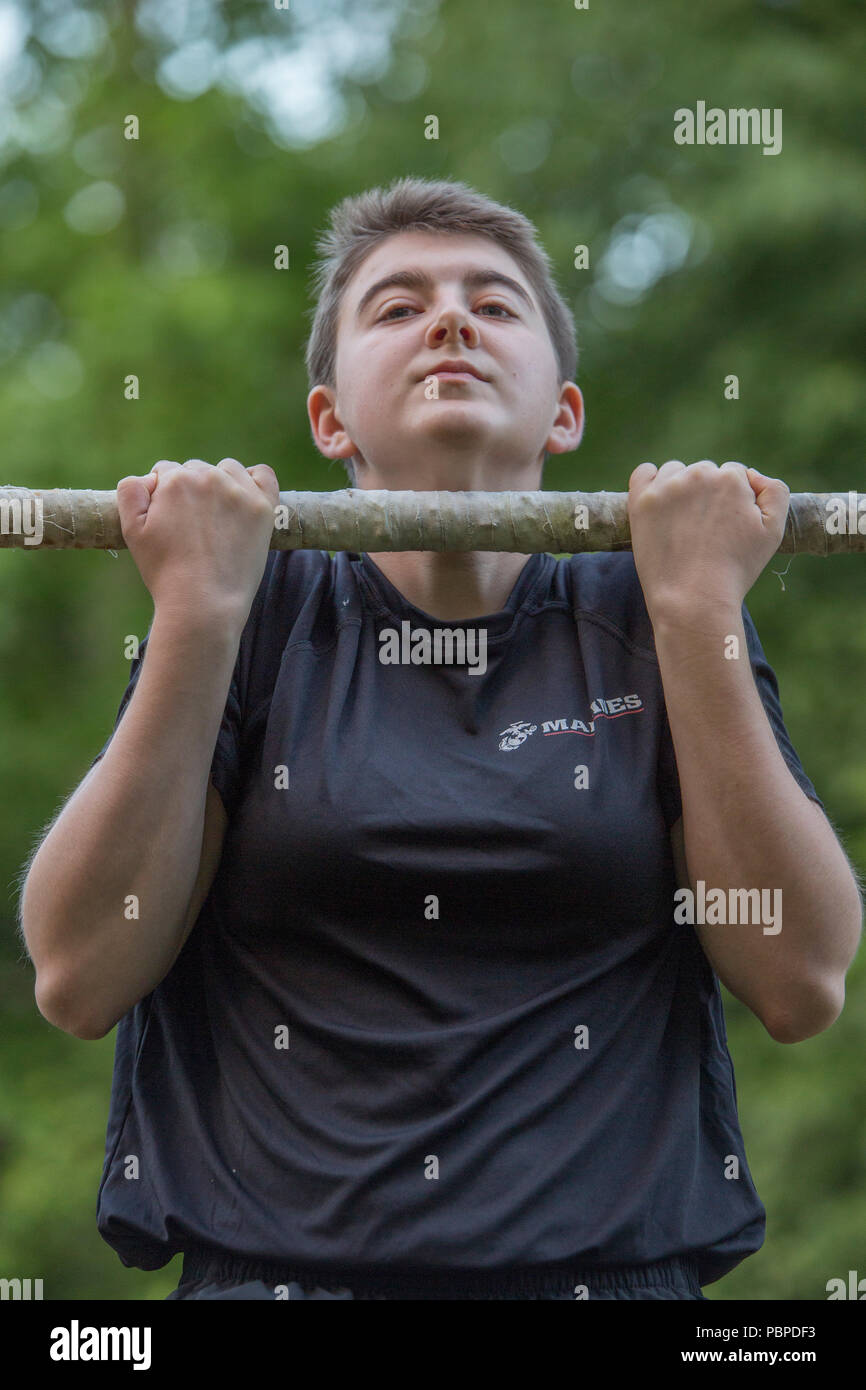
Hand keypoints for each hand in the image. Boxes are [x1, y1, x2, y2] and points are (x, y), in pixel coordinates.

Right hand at [116, 458, 279, 625]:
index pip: (166, 471)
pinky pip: (263, 474)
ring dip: (220, 482)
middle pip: (196, 470)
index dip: (163, 495)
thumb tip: (149, 477)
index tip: (169, 519)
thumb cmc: (165, 571)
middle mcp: (208, 478)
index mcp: (175, 480)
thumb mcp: (131, 531)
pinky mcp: (263, 507)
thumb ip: (130, 492)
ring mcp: (239, 492)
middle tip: (192, 526)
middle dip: (191, 491)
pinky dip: (254, 479)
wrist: (203, 602)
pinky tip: (245, 498)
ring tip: (216, 516)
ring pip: (227, 469)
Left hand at [627, 459, 789, 621]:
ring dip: (680, 488)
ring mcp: (666, 487)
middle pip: (705, 472)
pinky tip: (657, 501)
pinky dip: (650, 481)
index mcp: (731, 479)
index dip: (733, 501)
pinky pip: (644, 473)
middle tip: (705, 531)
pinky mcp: (641, 501)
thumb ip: (775, 492)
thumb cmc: (735, 569)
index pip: (734, 475)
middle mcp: (698, 475)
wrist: (694, 599)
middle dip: (708, 494)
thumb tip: (752, 474)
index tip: (727, 526)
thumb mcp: (774, 531)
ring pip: (676, 472)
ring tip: (683, 524)